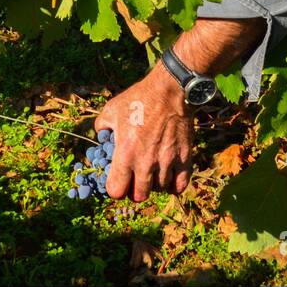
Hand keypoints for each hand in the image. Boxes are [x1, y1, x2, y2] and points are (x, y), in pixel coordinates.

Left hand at [94, 65, 193, 201]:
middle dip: (135, 190)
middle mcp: (146, 162)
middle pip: (140, 196)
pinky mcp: (184, 157)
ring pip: (160, 189)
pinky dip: (174, 185)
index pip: (117, 191)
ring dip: (154, 185)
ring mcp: (167, 161)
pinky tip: (169, 176)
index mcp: (126, 153)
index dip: (115, 188)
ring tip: (152, 172)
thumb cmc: (139, 99)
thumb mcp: (112, 109)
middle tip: (136, 179)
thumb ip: (102, 126)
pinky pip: (180, 185)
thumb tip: (101, 137)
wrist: (170, 90)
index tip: (118, 181)